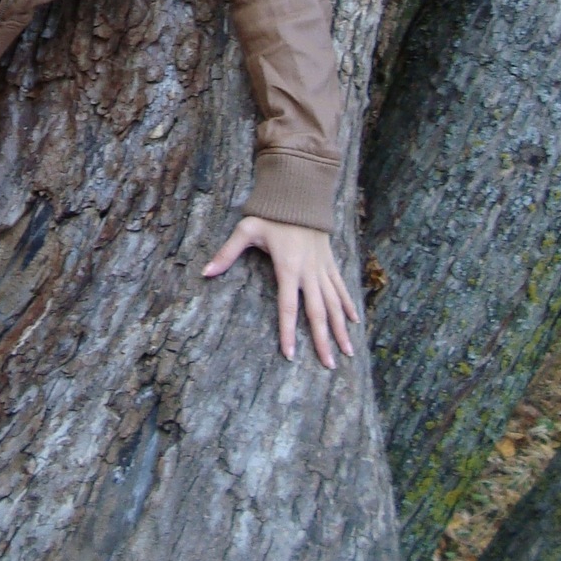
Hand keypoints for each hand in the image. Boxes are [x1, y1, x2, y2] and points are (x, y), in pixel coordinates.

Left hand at [203, 217, 357, 368]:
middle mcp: (309, 272)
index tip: (290, 354)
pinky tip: (354, 322)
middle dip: (323, 340)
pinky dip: (348, 305)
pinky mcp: (330, 262)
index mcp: (288, 267)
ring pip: (334, 304)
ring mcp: (322, 268)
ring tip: (348, 352)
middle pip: (318, 312)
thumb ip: (227, 253)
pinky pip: (341, 287)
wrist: (300, 194)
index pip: (288, 307)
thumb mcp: (246, 230)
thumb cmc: (271, 214)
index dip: (289, 332)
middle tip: (329, 366)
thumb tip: (205, 272)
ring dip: (341, 329)